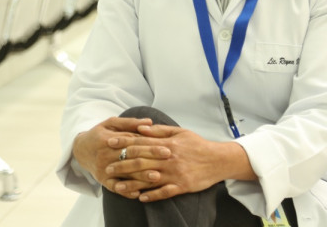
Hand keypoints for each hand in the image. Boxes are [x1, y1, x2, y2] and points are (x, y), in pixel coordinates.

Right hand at [72, 117, 171, 196]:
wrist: (80, 149)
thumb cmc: (100, 134)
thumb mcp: (111, 123)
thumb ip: (130, 123)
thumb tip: (150, 122)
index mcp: (109, 139)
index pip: (133, 142)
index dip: (150, 145)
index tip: (167, 147)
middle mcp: (106, 155)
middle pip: (131, 158)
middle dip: (150, 159)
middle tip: (168, 160)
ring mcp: (103, 169)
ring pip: (125, 174)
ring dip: (141, 177)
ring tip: (158, 177)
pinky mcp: (102, 180)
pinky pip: (115, 187)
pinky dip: (126, 191)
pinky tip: (139, 194)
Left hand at [104, 124, 254, 202]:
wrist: (218, 160)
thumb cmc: (197, 144)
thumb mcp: (179, 132)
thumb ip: (158, 131)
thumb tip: (140, 128)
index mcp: (167, 144)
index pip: (141, 143)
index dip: (124, 143)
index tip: (110, 143)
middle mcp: (168, 159)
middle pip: (141, 162)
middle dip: (122, 164)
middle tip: (108, 168)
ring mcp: (175, 174)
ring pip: (149, 179)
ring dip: (132, 184)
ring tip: (117, 187)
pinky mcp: (181, 186)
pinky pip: (164, 192)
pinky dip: (152, 195)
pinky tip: (140, 198)